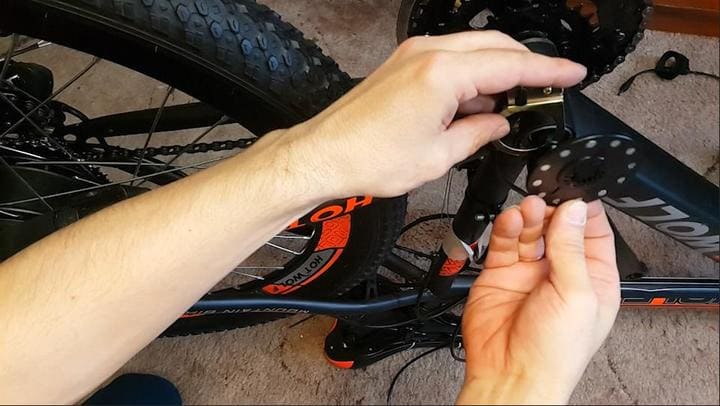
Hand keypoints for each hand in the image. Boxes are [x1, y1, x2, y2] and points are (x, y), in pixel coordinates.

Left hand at [282, 31, 585, 198]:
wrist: (323, 155)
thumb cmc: (368, 158)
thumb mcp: (438, 156)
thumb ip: (478, 134)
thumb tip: (498, 123)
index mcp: (442, 74)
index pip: (511, 64)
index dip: (548, 71)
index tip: (572, 74)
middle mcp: (428, 54)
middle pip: (495, 46)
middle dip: (525, 65)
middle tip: (546, 89)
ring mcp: (412, 56)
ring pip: (473, 50)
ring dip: (497, 71)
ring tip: (511, 104)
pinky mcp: (402, 65)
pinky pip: (450, 60)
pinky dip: (470, 76)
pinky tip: (477, 102)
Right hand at [458, 197, 619, 404]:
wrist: (511, 374)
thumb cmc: (554, 353)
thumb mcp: (576, 295)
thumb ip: (571, 249)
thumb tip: (573, 210)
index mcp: (592, 278)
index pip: (592, 232)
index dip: (583, 210)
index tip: (574, 193)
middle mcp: (560, 272)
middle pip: (558, 226)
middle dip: (552, 209)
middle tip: (546, 200)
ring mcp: (528, 272)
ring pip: (530, 230)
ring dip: (529, 216)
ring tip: (527, 210)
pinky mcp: (500, 272)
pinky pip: (503, 242)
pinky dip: (505, 228)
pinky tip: (510, 220)